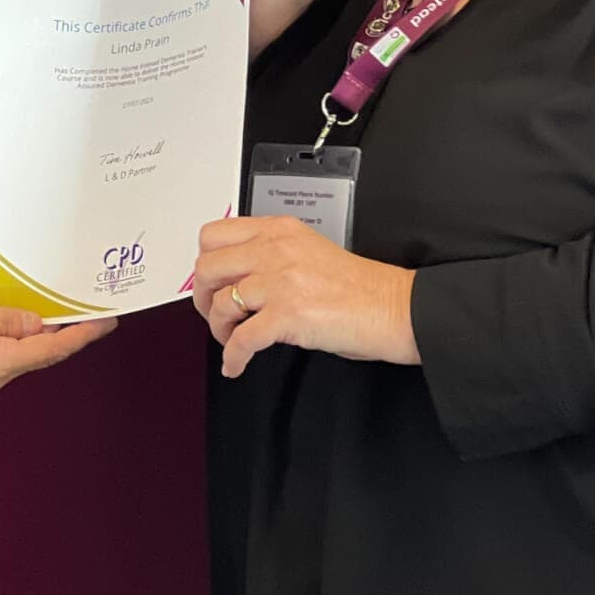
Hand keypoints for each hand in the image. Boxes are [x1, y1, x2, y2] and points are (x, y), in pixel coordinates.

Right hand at [0, 294, 115, 394]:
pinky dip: (22, 340)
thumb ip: (6, 319)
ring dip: (43, 336)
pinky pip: (5, 356)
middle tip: (91, 311)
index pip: (50, 351)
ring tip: (65, 312)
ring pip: (23, 356)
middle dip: (67, 334)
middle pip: (40, 356)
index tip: (107, 322)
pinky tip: (26, 322)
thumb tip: (38, 324)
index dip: (81, 336)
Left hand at [193, 216, 417, 377]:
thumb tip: (236, 275)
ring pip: (219, 304)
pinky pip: (241, 340)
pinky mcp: (287, 315)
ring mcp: (280, 282)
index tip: (209, 280)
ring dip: (218, 329)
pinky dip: (233, 358)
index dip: (204, 262)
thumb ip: (272, 253)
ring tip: (231, 339)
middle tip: (213, 312)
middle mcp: (275, 250)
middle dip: (202, 296)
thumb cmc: (358, 286)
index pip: (214, 234)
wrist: (392, 308)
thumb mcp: (308, 250)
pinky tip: (236, 364)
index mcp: (279, 230)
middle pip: (207, 268)